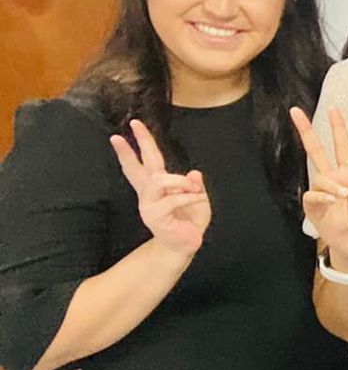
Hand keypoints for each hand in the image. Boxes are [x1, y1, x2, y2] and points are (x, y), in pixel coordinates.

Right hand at [109, 118, 208, 258]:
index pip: (143, 162)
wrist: (184, 245)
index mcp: (156, 186)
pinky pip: (175, 199)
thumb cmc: (189, 221)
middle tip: (134, 123)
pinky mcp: (155, 216)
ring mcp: (149, 204)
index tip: (127, 128)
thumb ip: (196, 186)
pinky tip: (198, 200)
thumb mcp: (198, 199)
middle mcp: (149, 193)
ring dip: (180, 182)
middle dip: (139, 143)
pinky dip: (190, 198)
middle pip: (141, 164)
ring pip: (160, 180)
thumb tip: (194, 172)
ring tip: (193, 190)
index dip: (135, 147)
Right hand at [292, 106, 347, 271]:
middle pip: (316, 151)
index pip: (343, 147)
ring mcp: (322, 193)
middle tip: (295, 111)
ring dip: (332, 186)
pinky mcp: (313, 207)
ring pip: (319, 177)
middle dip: (306, 131)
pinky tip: (332, 202)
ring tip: (344, 198)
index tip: (334, 109)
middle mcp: (333, 180)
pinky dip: (323, 197)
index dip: (338, 129)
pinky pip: (312, 195)